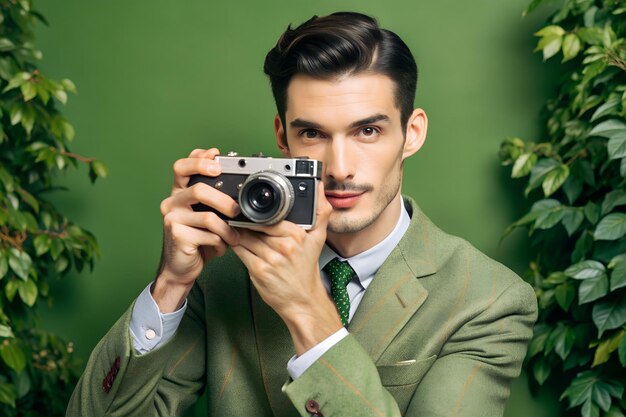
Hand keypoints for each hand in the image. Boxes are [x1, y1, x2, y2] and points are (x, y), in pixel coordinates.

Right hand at [153, 148, 239, 311]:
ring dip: (227, 228)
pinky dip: (220, 241)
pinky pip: (207, 234)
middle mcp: (172, 201)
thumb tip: (243, 187)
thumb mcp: (209, 215)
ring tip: (234, 236)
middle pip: (198, 189)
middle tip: (236, 211)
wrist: (182, 267)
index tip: (217, 160)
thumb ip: (218, 199)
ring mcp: (172, 218)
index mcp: (180, 192)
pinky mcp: (177, 235)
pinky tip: (221, 246)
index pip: (182, 166)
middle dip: (224, 201)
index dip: (199, 159)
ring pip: (207, 216)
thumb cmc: (199, 239)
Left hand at [231, 182, 342, 354]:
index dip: (255, 211)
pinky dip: (233, 244)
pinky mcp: (258, 270)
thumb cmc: (306, 269)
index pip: (269, 215)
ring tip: (230, 227)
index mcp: (297, 234)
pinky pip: (239, 250)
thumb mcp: (319, 238)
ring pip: (244, 236)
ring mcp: (271, 258)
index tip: (246, 206)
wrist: (302, 300)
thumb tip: (318, 186)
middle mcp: (285, 245)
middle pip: (254, 225)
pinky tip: (232, 241)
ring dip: (235, 231)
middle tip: (232, 213)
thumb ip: (321, 211)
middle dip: (243, 220)